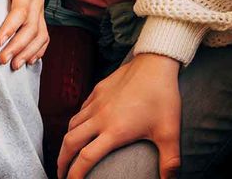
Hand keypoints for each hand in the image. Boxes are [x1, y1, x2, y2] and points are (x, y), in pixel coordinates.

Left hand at [0, 0, 48, 69]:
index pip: (20, 12)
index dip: (10, 28)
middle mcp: (36, 3)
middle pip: (31, 29)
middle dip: (17, 46)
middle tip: (2, 60)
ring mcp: (40, 12)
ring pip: (40, 36)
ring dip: (28, 52)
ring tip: (14, 65)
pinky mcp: (39, 18)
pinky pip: (44, 37)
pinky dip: (39, 51)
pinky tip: (29, 61)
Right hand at [58, 52, 182, 177]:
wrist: (156, 63)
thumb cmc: (163, 97)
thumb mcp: (170, 132)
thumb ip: (170, 161)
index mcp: (114, 131)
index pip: (86, 158)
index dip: (75, 175)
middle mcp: (100, 118)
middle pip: (70, 143)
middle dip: (61, 161)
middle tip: (61, 174)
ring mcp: (96, 102)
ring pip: (72, 125)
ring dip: (65, 143)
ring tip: (66, 154)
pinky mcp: (97, 91)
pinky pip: (80, 110)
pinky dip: (75, 123)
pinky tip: (80, 127)